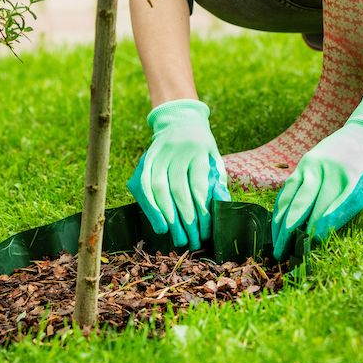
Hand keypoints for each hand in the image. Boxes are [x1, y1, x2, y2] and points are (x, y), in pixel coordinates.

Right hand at [128, 99, 230, 249]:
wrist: (180, 121)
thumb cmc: (202, 148)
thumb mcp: (215, 160)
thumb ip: (217, 182)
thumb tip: (220, 206)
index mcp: (198, 150)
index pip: (198, 186)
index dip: (201, 212)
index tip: (205, 232)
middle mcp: (176, 151)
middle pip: (177, 190)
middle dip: (184, 220)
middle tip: (191, 242)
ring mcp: (157, 154)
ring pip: (157, 189)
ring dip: (166, 217)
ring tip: (175, 238)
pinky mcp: (144, 160)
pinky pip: (142, 186)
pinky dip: (150, 207)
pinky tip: (159, 224)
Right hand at [271, 92, 362, 258]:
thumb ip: (354, 209)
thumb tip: (326, 231)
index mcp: (350, 181)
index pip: (329, 212)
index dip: (317, 232)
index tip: (308, 249)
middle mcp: (327, 173)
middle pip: (304, 207)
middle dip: (292, 233)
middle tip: (283, 255)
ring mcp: (312, 167)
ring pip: (291, 199)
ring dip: (280, 225)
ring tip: (276, 246)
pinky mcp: (303, 165)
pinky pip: (287, 190)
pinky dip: (280, 209)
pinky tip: (276, 226)